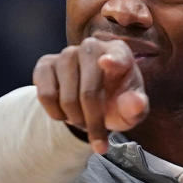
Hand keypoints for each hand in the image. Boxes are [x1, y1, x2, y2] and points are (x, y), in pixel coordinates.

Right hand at [33, 37, 148, 153]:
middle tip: (97, 136)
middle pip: (88, 93)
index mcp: (120, 52)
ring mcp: (66, 53)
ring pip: (66, 98)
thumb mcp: (131, 110)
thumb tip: (135, 102)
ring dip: (75, 119)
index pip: (117, 57)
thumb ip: (136, 107)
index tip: (106, 63)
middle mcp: (91, 47)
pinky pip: (46, 96)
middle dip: (92, 122)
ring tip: (83, 119)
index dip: (112, 61)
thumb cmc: (117, 102)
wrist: (92, 101)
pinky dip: (56, 114)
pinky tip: (66, 113)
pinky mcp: (45, 64)